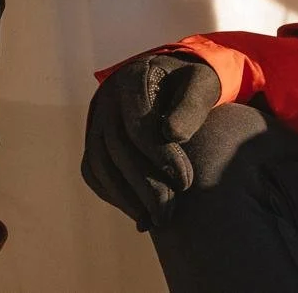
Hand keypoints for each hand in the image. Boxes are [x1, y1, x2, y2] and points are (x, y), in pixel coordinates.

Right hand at [81, 52, 221, 229]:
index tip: (186, 182)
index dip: (160, 157)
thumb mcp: (202, 84)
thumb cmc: (194, 83)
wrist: (175, 79)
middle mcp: (107, 101)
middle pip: (117, 149)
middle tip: (170, 211)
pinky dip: (113, 195)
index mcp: (133, 80)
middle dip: (145, 185)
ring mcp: (96, 121)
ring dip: (126, 198)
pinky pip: (94, 173)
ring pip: (101, 165)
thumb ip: (191, 105)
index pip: (138, 126)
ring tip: (155, 219)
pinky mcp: (94, 141)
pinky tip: (139, 213)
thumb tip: (172, 135)